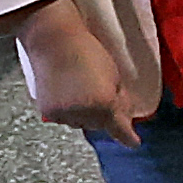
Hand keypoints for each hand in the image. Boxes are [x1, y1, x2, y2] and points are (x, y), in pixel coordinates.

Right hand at [12, 0, 140, 144]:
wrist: (53, 40)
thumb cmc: (86, 50)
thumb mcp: (114, 74)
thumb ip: (121, 100)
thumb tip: (125, 117)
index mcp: (105, 103)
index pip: (120, 129)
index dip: (128, 137)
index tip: (134, 142)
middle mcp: (84, 113)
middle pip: (100, 126)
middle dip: (104, 115)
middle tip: (100, 94)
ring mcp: (65, 114)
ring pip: (81, 124)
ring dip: (85, 114)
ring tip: (81, 90)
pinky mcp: (48, 111)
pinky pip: (64, 119)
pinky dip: (68, 111)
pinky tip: (68, 94)